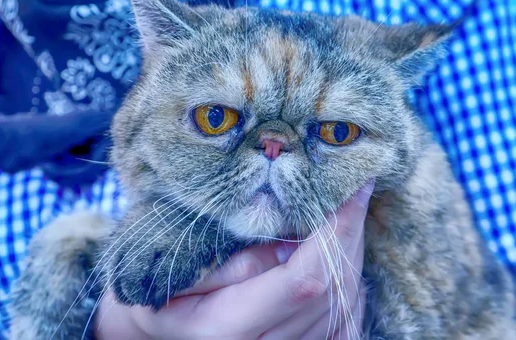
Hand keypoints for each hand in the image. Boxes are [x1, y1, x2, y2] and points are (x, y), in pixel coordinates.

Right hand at [94, 181, 373, 339]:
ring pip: (341, 305)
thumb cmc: (158, 290)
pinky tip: (347, 253)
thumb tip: (295, 242)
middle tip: (357, 191)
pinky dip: (351, 284)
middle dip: (350, 235)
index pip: (304, 280)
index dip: (336, 233)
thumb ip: (234, 259)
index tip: (352, 190)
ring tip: (351, 213)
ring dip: (352, 254)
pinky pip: (342, 323)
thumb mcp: (179, 266)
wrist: (157, 334)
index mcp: (227, 328)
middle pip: (331, 292)